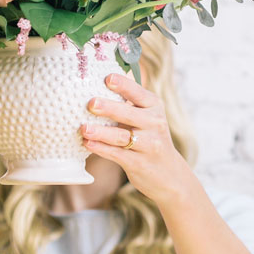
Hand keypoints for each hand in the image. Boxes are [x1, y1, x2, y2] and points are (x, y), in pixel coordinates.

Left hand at [81, 71, 192, 207]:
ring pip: (121, 136)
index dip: (124, 85)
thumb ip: (129, 105)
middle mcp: (154, 124)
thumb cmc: (149, 138)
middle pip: (129, 114)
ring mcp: (148, 145)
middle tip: (91, 103)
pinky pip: (117, 154)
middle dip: (109, 108)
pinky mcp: (139, 163)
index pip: (138, 93)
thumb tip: (94, 89)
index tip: (108, 78)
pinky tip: (88, 143)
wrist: (169, 174)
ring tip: (84, 128)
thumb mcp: (147, 118)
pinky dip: (101, 149)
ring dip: (101, 132)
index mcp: (154, 107)